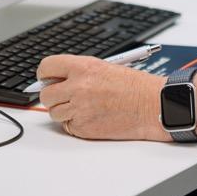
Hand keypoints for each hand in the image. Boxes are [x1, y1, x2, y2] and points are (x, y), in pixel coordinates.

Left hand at [36, 55, 169, 140]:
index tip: (47, 79)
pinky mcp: (83, 128)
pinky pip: (68, 126)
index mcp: (82, 67)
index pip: (46, 68)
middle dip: (53, 96)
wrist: (151, 106)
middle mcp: (77, 87)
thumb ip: (78, 72)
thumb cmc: (134, 86)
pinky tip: (92, 117)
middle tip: (65, 96)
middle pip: (46, 94)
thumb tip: (56, 80)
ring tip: (84, 107)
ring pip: (54, 113)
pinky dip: (76, 124)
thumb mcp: (104, 67)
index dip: (44, 75)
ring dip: (64, 111)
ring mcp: (79, 109)